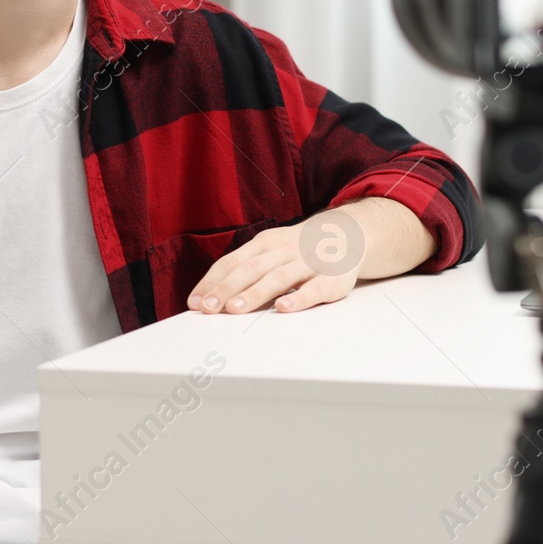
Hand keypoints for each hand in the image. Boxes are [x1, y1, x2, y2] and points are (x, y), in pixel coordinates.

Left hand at [185, 210, 365, 313]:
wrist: (347, 234)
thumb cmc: (299, 249)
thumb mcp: (270, 249)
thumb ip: (246, 268)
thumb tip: (211, 294)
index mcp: (265, 244)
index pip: (232, 262)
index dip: (212, 281)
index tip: (195, 302)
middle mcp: (284, 250)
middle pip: (250, 269)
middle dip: (226, 288)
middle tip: (208, 308)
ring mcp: (308, 262)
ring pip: (278, 278)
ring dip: (255, 293)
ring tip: (235, 309)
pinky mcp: (332, 278)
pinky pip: (314, 289)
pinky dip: (298, 298)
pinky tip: (283, 308)